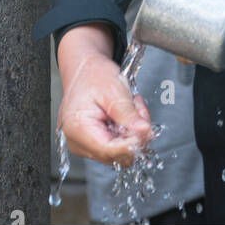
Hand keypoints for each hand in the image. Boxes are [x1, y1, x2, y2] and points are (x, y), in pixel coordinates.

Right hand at [56, 25, 153, 167]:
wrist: (84, 69)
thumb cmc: (94, 75)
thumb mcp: (114, 90)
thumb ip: (128, 114)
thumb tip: (144, 133)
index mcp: (78, 128)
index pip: (110, 151)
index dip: (133, 144)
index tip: (147, 130)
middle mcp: (77, 142)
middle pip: (116, 155)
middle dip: (134, 135)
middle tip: (138, 109)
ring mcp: (83, 145)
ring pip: (119, 153)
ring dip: (131, 134)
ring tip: (130, 108)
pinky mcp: (91, 144)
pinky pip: (115, 147)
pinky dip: (125, 134)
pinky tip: (123, 116)